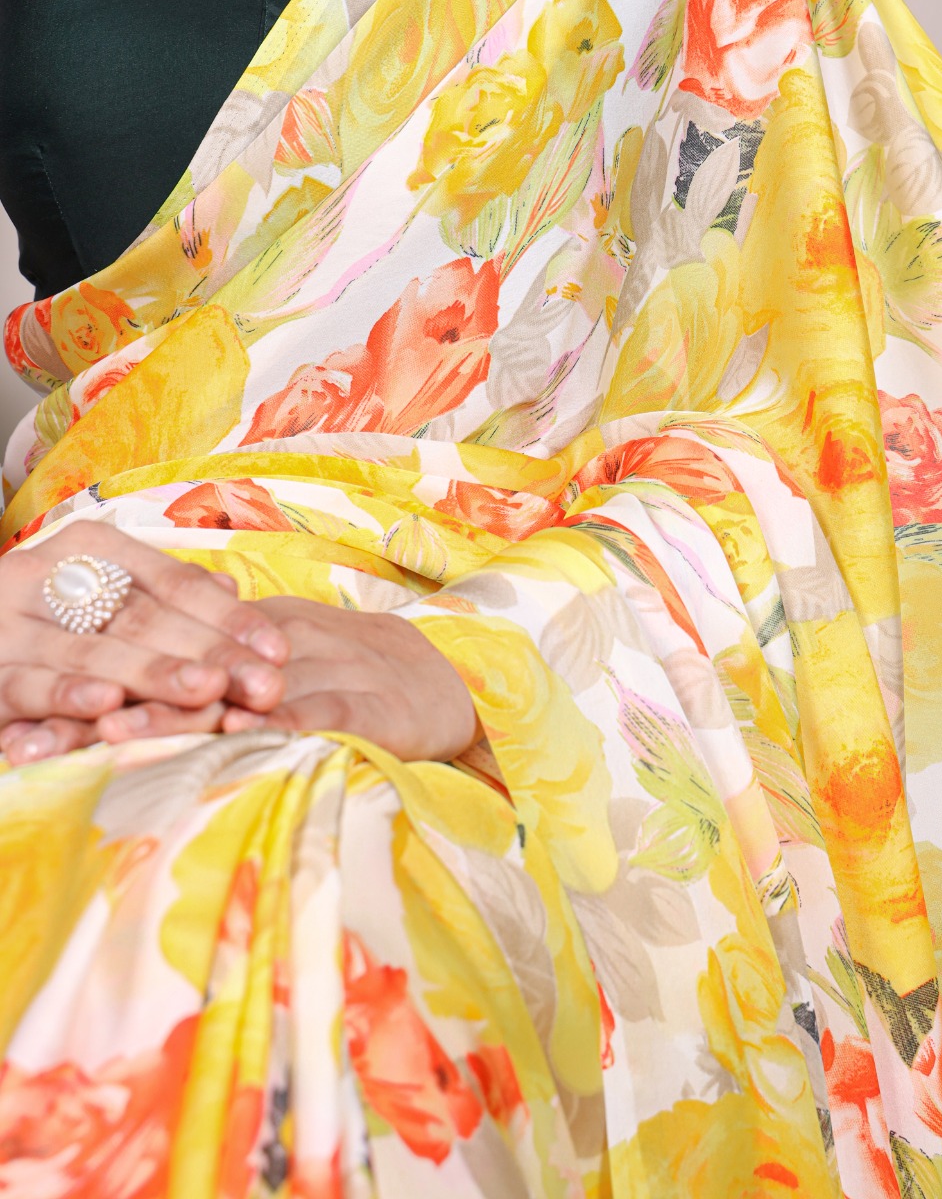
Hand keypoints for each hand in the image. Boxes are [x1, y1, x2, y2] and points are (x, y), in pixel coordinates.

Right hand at [0, 522, 289, 764]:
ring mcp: (10, 626)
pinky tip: (107, 705)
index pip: (173, 582)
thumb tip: (231, 590)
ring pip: (94, 652)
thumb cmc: (52, 622)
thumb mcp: (108, 597)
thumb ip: (166, 595)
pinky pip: (31, 687)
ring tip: (208, 689)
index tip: (279, 650)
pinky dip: (68, 697)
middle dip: (210, 653)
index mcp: (88, 547)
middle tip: (263, 685)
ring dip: (154, 675)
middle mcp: (46, 576)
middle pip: (143, 618)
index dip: (229, 617)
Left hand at [21, 598, 482, 765]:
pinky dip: (275, 733)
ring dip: (179, 718)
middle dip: (120, 700)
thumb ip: (224, 677)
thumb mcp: (287, 674)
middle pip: (192, 674)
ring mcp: (324, 679)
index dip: (107, 679)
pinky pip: (315, 722)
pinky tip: (234, 746)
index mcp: (257, 639)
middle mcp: (281, 653)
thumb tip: (127, 706)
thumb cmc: (357, 687)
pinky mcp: (370, 711)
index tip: (42, 711)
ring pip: (239, 697)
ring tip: (116, 738)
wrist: (454, 685)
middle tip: (53, 726)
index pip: (176, 654)